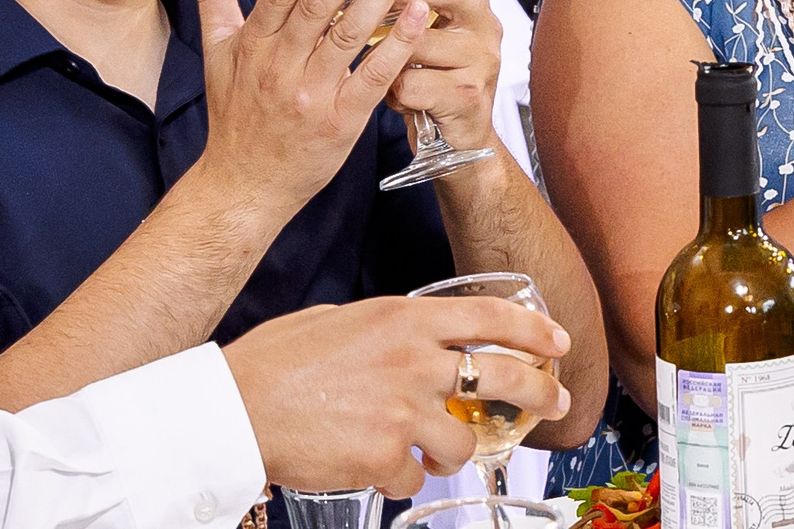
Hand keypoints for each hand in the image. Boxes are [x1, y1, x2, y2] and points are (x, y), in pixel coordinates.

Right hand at [187, 0, 429, 215]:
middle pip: (318, 7)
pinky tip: (418, 16)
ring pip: (348, 36)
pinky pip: (373, 77)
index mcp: (252, 47)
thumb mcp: (216, 56)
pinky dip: (397, 45)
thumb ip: (215, 1)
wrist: (243, 187)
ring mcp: (311, 96)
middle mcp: (279, 68)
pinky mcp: (340, 122)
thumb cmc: (235, 117)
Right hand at [224, 294, 571, 495]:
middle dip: (541, 392)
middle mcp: (415, 360)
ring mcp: (404, 410)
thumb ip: (386, 328)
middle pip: (504, 375)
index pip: (491, 316)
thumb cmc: (274, 362)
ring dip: (453, 450)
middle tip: (556, 403)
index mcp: (404, 319)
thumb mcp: (340, 320)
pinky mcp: (386, 456)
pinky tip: (380, 469)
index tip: (558, 341)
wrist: (235, 408)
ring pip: (466, 440)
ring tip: (429, 452)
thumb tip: (408, 337)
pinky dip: (403, 478)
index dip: (534, 328)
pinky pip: (417, 476)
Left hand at [383, 0, 504, 152]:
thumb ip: (405, 2)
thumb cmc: (429, 78)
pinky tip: (387, 96)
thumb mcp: (426, 33)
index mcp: (473, 2)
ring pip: (423, 40)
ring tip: (361, 53)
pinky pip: (415, 84)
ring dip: (385, 48)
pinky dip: (391, 91)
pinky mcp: (468, 96)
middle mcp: (484, 25)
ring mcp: (481, 61)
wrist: (455, 140)